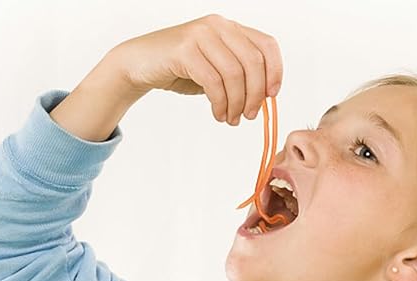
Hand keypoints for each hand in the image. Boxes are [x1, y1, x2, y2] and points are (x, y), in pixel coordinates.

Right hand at [111, 13, 283, 124]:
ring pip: (234, 74)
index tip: (271, 96)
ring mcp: (201, 35)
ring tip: (230, 118)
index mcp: (230, 28)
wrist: (140, 64)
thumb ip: (239, 76)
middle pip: (253, 62)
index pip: (266, 45)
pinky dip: (219, 103)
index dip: (275, 72)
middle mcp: (218, 26)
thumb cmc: (182, 69)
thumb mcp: (217, 71)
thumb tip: (263, 97)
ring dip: (236, 103)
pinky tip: (217, 113)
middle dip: (255, 95)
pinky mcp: (185, 50)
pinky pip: (213, 81)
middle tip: (248, 116)